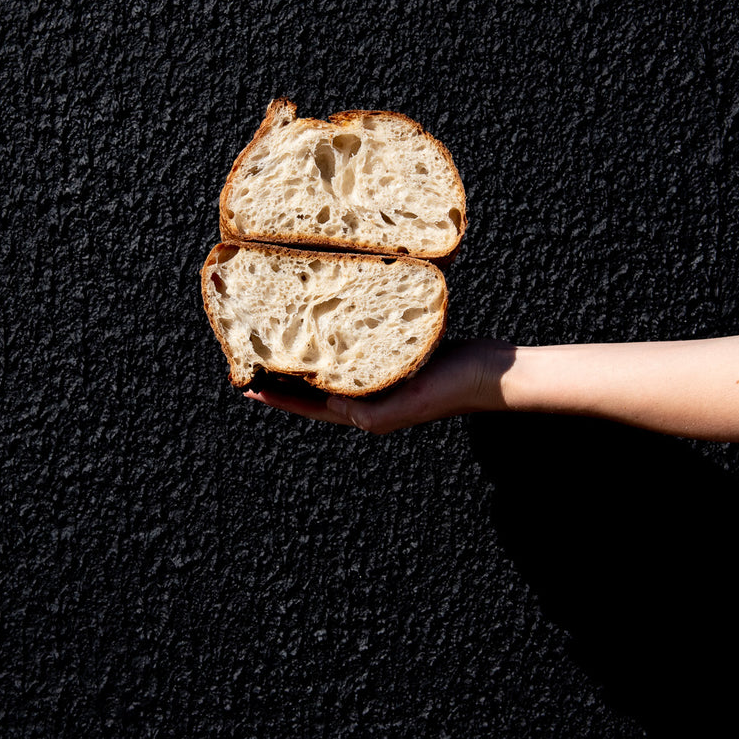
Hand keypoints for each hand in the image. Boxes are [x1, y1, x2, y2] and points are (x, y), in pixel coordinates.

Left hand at [243, 339, 514, 433]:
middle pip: (316, 389)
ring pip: (334, 367)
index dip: (277, 399)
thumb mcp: (409, 402)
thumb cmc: (454, 388)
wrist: (494, 371)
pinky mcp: (397, 356)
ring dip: (308, 357)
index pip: (309, 408)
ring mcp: (383, 378)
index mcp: (365, 414)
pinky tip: (328, 323)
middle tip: (254, 359)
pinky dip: (336, 340)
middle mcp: (369, 398)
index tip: (245, 387)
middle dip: (285, 378)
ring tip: (282, 339)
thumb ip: (370, 412)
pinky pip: (356, 350)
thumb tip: (330, 403)